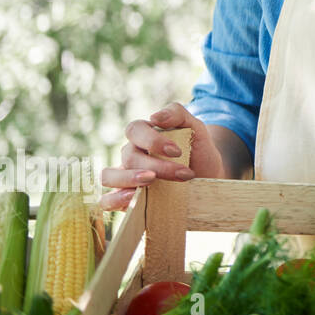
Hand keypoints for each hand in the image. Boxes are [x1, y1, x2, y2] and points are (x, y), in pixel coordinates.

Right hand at [99, 103, 225, 210]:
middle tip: (183, 174)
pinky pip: (107, 200)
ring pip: (108, 176)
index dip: (153, 140)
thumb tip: (155, 117)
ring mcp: (125, 178)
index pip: (134, 130)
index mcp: (144, 136)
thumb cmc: (198, 153)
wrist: (208, 180)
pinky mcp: (125, 200)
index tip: (177, 152)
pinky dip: (116, 199)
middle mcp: (131, 155)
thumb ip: (177, 114)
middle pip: (129, 156)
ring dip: (129, 178)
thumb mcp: (195, 129)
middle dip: (158, 166)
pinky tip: (134, 197)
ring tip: (151, 181)